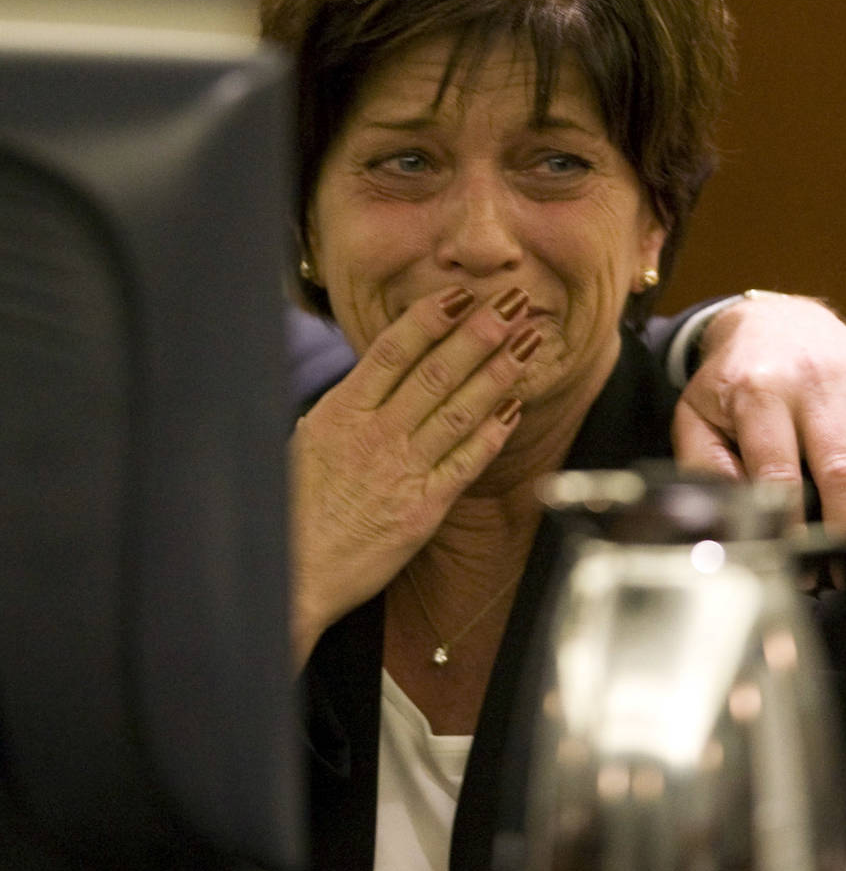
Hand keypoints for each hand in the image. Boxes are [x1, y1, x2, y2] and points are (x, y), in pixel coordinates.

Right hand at [289, 285, 539, 666]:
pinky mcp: (423, 508)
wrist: (293, 576)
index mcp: (341, 413)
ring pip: (459, 410)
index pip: (393, 351)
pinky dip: (492, 434)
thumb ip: (343, 409)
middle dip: (478, 333)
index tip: (458, 294)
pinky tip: (514, 409)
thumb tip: (370, 376)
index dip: (430, 318)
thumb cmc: (293, 510)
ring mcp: (402, 471)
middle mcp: (375, 435)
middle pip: (436, 372)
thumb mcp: (304, 444)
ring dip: (497, 373)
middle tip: (511, 302)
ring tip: (527, 342)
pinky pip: (466, 463)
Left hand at [670, 293, 845, 569]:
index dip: (793, 525)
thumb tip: (730, 518)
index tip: (800, 563)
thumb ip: (704, 464)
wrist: (774, 322)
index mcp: (758, 391)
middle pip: (841, 465)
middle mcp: (814, 379)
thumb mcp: (697, 414)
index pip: (779, 471)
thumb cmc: (734, 381)